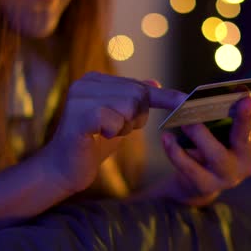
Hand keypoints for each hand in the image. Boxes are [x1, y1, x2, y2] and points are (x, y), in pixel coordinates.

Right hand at [41, 72, 185, 193]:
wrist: (63, 169)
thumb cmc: (92, 145)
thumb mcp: (119, 121)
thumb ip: (134, 102)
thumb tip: (155, 83)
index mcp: (95, 80)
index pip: (138, 86)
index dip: (163, 97)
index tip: (187, 101)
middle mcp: (86, 83)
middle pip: (137, 94)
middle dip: (136, 117)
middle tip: (116, 130)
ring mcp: (79, 97)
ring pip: (129, 105)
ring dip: (124, 126)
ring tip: (105, 133)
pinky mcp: (78, 115)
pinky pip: (114, 120)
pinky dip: (114, 131)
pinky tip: (99, 136)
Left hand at [160, 80, 250, 205]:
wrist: (198, 182)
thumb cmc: (214, 146)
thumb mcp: (226, 129)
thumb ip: (232, 110)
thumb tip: (246, 86)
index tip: (247, 95)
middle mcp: (249, 161)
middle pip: (244, 137)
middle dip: (243, 119)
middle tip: (239, 101)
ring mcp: (229, 177)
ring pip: (218, 155)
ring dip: (201, 135)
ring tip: (185, 121)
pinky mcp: (207, 186)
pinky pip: (191, 169)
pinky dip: (177, 153)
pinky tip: (167, 138)